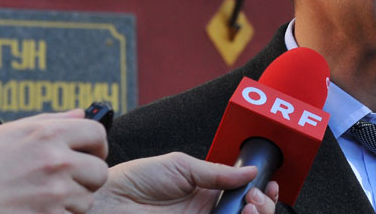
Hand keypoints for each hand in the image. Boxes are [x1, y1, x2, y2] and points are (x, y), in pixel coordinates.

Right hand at [0, 108, 108, 212]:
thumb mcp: (9, 134)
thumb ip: (50, 122)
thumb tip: (82, 115)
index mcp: (48, 135)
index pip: (97, 134)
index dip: (96, 145)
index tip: (89, 153)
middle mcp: (55, 162)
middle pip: (99, 171)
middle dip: (86, 177)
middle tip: (66, 181)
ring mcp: (52, 193)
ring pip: (86, 198)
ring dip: (72, 201)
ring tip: (44, 197)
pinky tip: (37, 210)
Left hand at [91, 152, 278, 213]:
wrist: (106, 202)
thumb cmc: (133, 181)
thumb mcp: (181, 166)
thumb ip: (216, 171)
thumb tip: (249, 171)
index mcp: (207, 193)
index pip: (243, 196)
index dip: (262, 192)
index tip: (270, 186)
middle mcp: (207, 213)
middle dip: (263, 206)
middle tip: (256, 197)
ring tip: (250, 206)